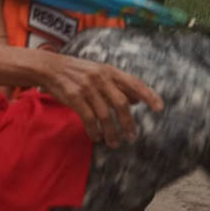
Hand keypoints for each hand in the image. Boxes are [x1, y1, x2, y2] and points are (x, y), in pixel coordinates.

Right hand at [36, 53, 162, 148]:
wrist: (50, 68)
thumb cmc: (77, 72)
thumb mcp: (99, 72)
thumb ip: (117, 85)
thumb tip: (136, 100)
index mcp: (109, 71)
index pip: (134, 83)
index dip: (148, 95)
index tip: (159, 108)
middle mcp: (100, 78)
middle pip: (121, 104)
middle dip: (128, 123)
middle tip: (131, 137)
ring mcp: (87, 87)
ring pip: (105, 115)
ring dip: (111, 132)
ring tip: (114, 143)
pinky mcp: (73, 97)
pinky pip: (88, 118)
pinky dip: (94, 131)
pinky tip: (97, 137)